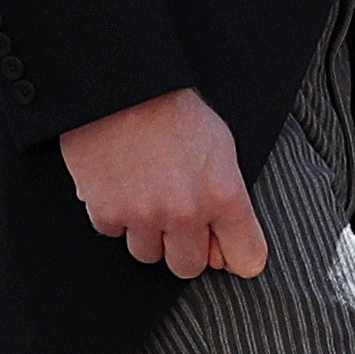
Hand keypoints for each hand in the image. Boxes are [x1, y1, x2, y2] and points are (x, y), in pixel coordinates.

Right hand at [60, 88, 268, 279]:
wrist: (120, 86)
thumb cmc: (171, 109)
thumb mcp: (220, 145)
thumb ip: (227, 196)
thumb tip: (224, 237)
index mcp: (224, 195)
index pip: (248, 259)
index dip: (234, 253)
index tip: (223, 246)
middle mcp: (187, 212)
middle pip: (190, 267)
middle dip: (183, 247)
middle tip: (174, 218)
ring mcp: (145, 216)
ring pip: (148, 255)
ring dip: (146, 233)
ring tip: (142, 196)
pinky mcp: (107, 212)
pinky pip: (113, 233)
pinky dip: (114, 214)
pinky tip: (118, 185)